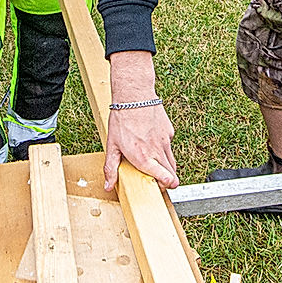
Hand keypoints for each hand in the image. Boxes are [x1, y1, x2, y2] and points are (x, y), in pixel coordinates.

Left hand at [104, 50, 177, 191]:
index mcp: (144, 158)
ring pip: (172, 160)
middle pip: (172, 173)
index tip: (164, 186)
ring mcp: (165, 141)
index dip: (167, 185)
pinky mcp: (169, 131)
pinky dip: (164, 148)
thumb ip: (111, 168)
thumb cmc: (122, 120)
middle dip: (169, 180)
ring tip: (158, 166)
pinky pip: (169, 145)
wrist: (135, 96)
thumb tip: (109, 186)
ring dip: (168, 167)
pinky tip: (153, 142)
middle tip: (161, 182)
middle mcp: (157, 151)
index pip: (165, 178)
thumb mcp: (112, 145)